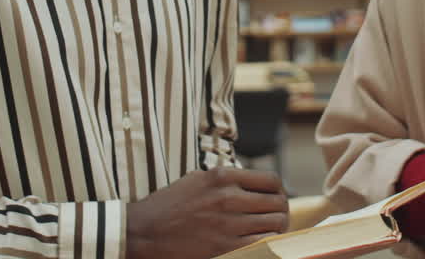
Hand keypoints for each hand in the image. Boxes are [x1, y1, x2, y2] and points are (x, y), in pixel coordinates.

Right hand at [126, 167, 288, 258]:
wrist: (143, 232)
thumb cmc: (168, 206)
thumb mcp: (197, 180)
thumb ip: (226, 179)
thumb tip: (254, 184)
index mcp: (222, 176)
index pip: (271, 180)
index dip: (279, 191)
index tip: (276, 198)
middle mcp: (227, 197)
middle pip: (277, 203)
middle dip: (281, 211)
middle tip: (277, 218)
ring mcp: (227, 223)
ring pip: (275, 224)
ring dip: (277, 229)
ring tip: (271, 232)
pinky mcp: (224, 247)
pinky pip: (262, 244)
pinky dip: (267, 244)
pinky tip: (260, 243)